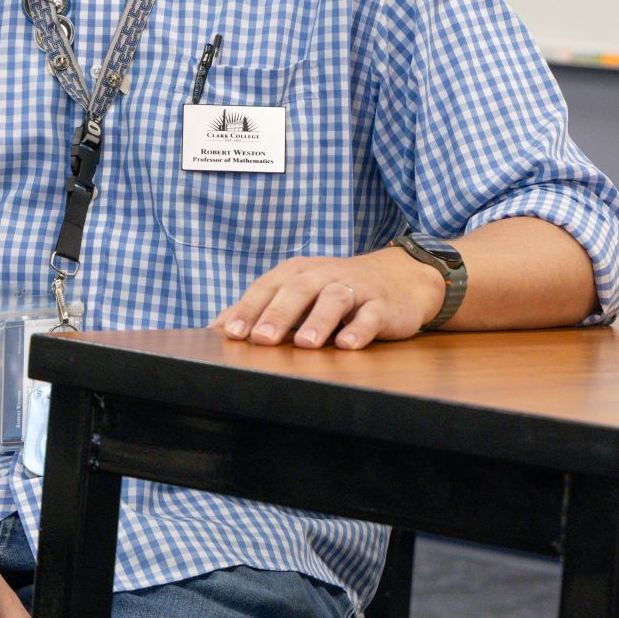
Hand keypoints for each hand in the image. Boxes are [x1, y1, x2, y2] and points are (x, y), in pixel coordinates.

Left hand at [216, 246, 445, 349]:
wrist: (401, 277)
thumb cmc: (337, 288)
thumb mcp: (300, 292)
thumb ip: (262, 308)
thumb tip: (218, 327)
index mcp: (299, 272)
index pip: (268, 286)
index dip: (249, 308)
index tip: (230, 332)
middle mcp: (325, 276)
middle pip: (298, 290)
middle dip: (278, 314)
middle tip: (261, 339)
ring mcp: (356, 289)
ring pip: (335, 299)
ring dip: (318, 320)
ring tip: (305, 344)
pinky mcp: (384, 305)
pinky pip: (371, 315)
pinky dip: (359, 329)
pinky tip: (347, 344)